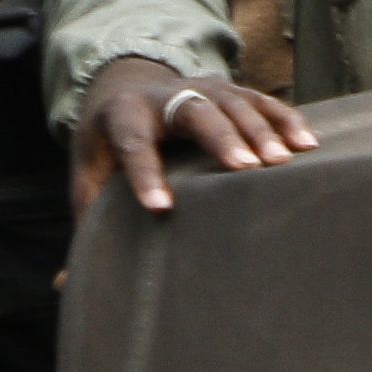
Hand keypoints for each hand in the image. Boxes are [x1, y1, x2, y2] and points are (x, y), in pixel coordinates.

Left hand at [72, 56, 313, 217]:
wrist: (122, 86)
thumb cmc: (108, 148)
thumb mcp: (90, 179)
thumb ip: (87, 224)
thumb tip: (63, 285)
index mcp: (120, 118)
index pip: (131, 145)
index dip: (144, 176)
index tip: (161, 209)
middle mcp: (161, 97)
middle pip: (193, 113)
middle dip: (220, 139)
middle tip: (246, 169)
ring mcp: (198, 87)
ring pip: (232, 102)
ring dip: (259, 130)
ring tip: (283, 162)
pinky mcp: (227, 89)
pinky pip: (259, 100)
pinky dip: (284, 119)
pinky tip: (308, 143)